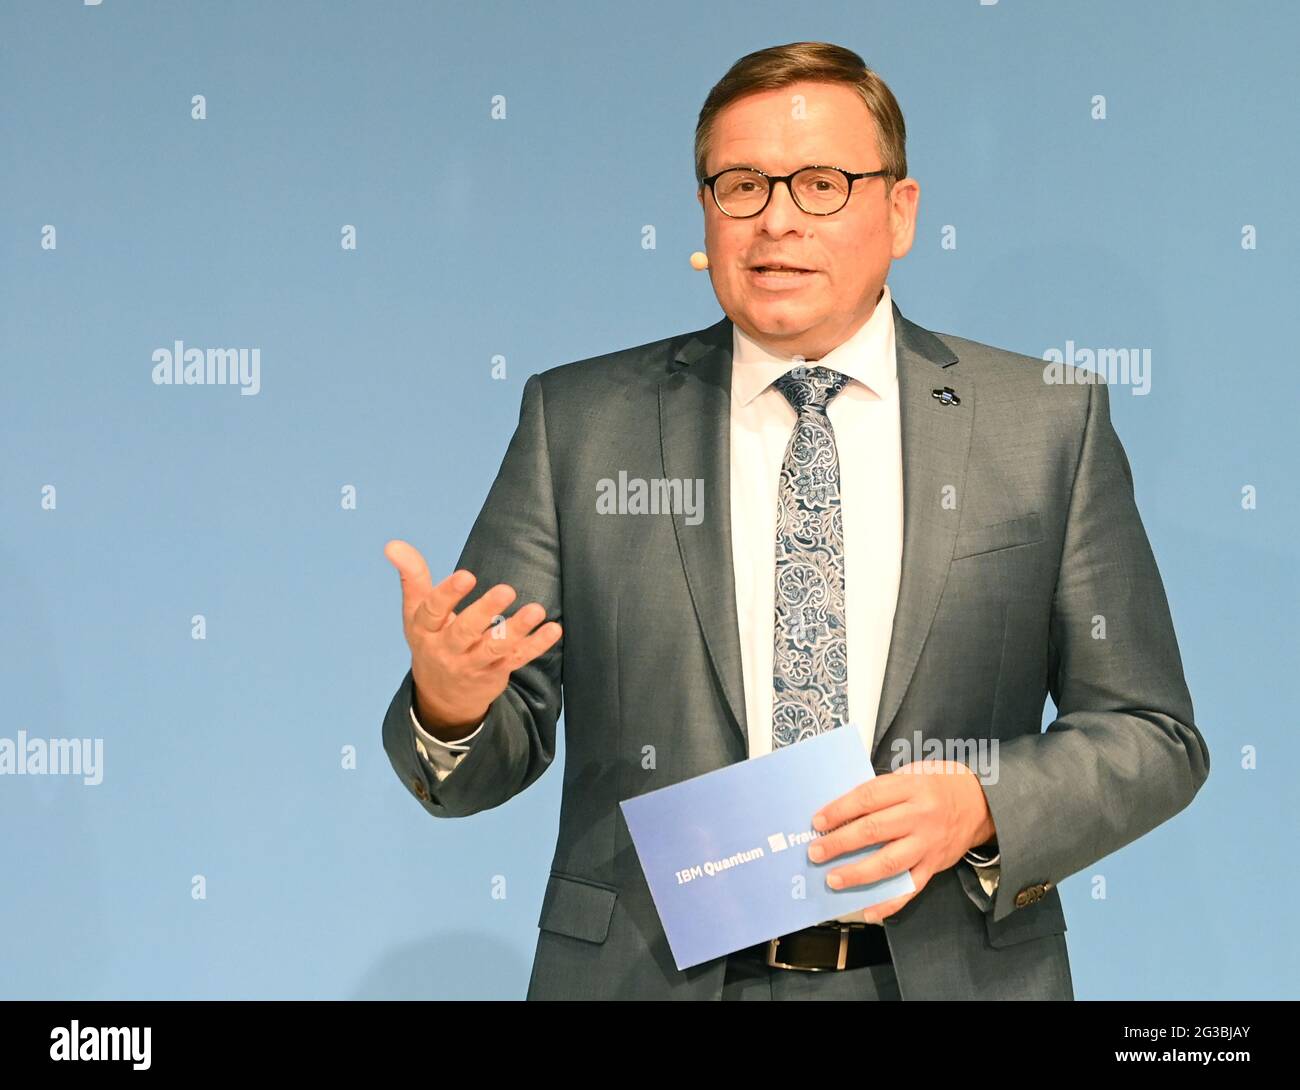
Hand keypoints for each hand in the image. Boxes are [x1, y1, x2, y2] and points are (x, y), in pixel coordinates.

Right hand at [384, 540, 561, 737]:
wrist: (442, 695)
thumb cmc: (431, 639)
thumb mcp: (416, 611)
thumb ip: (412, 576)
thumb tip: (393, 544)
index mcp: (425, 630)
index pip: (433, 611)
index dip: (448, 593)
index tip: (467, 575)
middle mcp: (447, 649)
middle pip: (465, 631)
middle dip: (485, 612)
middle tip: (506, 590)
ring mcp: (473, 663)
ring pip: (494, 648)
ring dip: (516, 630)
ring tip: (536, 610)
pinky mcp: (496, 672)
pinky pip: (517, 659)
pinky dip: (536, 646)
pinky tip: (553, 630)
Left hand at [808, 760, 995, 923]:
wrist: (981, 803)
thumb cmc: (937, 784)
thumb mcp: (911, 773)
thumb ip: (882, 791)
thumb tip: (841, 812)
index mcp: (911, 786)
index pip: (868, 797)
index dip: (840, 810)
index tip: (817, 822)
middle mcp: (920, 816)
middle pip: (875, 830)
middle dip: (840, 843)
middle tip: (815, 852)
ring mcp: (928, 843)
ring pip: (890, 863)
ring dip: (858, 874)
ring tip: (833, 879)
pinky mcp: (935, 866)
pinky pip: (911, 888)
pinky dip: (890, 902)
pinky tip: (870, 910)